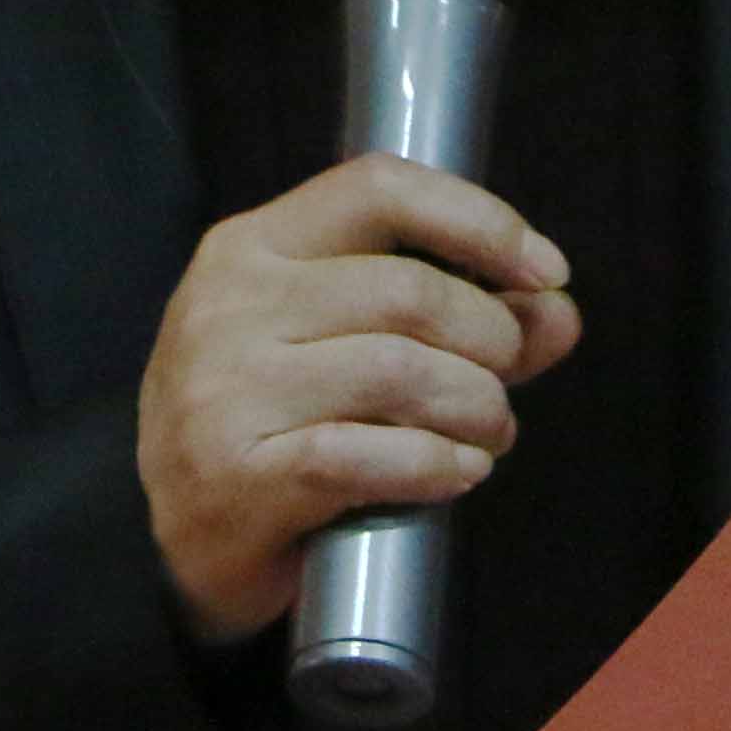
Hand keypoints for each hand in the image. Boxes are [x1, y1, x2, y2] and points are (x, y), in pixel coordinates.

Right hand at [138, 153, 581, 642]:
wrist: (175, 541)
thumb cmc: (271, 426)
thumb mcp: (346, 347)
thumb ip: (453, 321)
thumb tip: (556, 311)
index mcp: (251, 247)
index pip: (377, 189)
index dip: (478, 220)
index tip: (545, 270)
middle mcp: (229, 305)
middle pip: (407, 291)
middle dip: (491, 339)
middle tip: (506, 384)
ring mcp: (226, 390)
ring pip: (400, 372)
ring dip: (476, 407)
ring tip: (489, 434)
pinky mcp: (238, 474)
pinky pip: (370, 456)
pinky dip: (436, 464)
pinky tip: (457, 471)